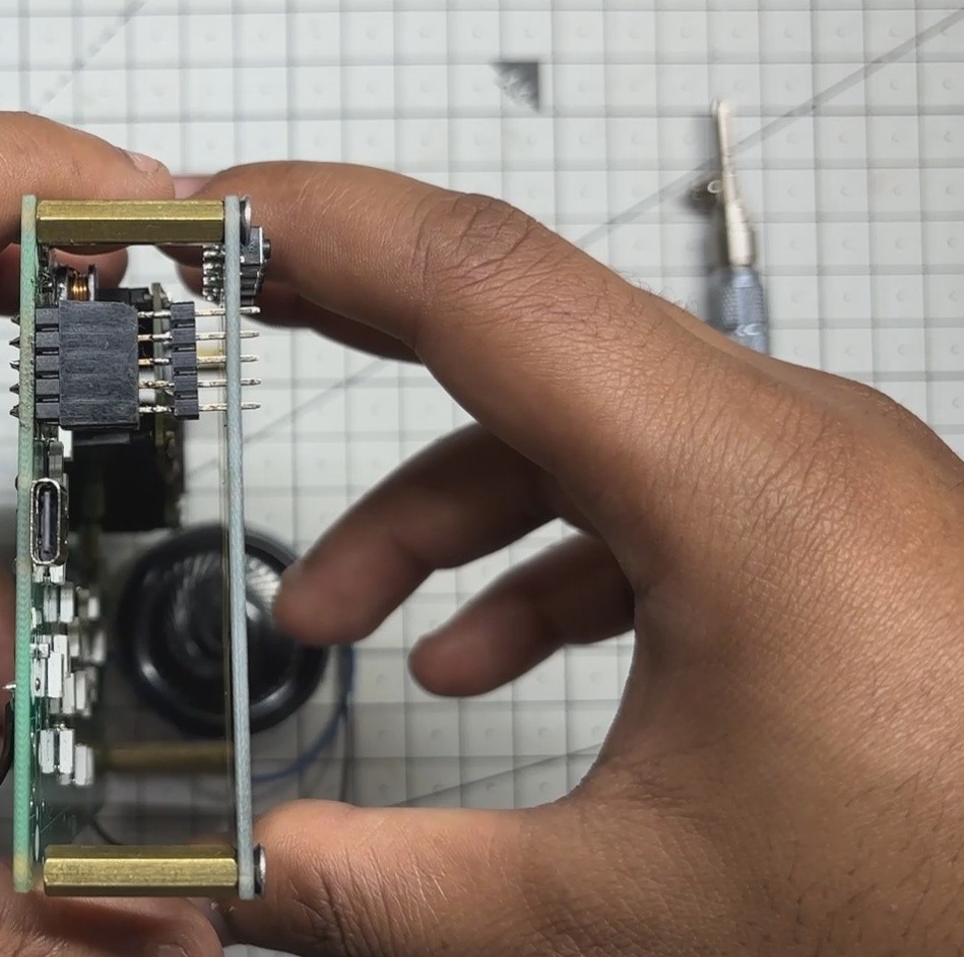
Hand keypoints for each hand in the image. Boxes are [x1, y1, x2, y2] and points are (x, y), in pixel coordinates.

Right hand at [179, 165, 963, 954]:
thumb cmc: (947, 904)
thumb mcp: (626, 914)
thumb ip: (391, 888)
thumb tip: (242, 876)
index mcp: (742, 485)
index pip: (478, 281)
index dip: (316, 227)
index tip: (206, 211)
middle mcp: (789, 445)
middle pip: (516, 322)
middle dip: (347, 316)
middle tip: (225, 303)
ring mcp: (819, 486)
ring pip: (576, 428)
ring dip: (433, 510)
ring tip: (331, 620)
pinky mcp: (831, 541)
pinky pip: (648, 498)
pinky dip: (536, 556)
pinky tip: (475, 657)